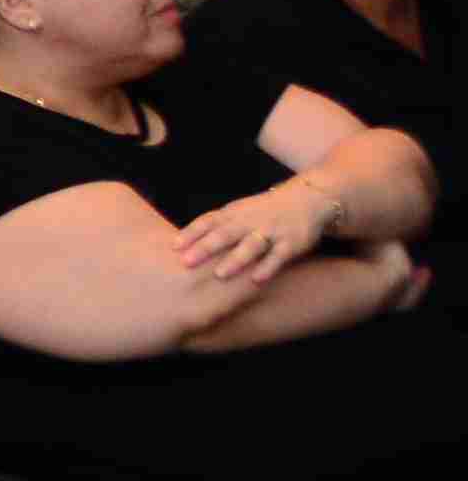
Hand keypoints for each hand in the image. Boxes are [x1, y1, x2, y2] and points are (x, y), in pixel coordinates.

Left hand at [177, 176, 347, 295]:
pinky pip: (278, 256)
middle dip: (206, 248)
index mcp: (233, 213)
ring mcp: (271, 231)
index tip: (173, 247)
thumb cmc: (261, 212)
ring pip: (251, 245)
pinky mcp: (291, 243)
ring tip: (220, 275)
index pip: (208, 222)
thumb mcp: (236, 213)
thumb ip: (213, 226)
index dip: (191, 233)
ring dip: (235, 260)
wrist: (307, 199)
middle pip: (225, 234)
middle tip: (186, 262)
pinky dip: (267, 267)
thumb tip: (177, 245)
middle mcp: (249, 221)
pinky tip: (256, 280)